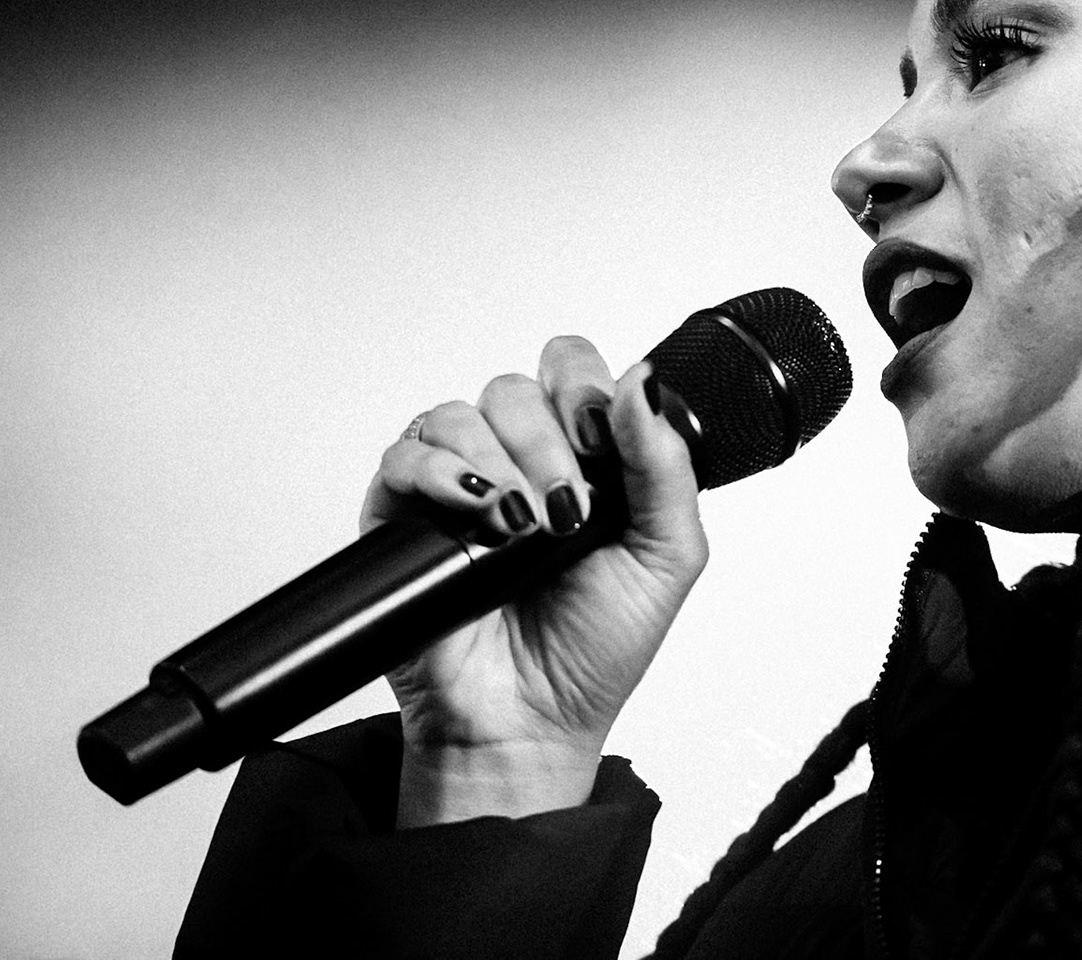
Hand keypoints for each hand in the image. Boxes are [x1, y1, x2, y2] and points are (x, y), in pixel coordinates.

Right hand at [362, 337, 707, 823]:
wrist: (530, 722)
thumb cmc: (596, 649)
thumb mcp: (667, 554)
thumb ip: (665, 464)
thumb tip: (643, 382)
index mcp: (584, 458)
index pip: (571, 370)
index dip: (583, 387)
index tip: (600, 439)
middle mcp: (519, 461)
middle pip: (516, 387)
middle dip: (547, 439)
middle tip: (567, 508)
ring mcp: (460, 485)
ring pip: (462, 414)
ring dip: (499, 460)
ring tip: (523, 526)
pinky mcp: (403, 515)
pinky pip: (405, 455)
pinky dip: (440, 472)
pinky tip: (477, 511)